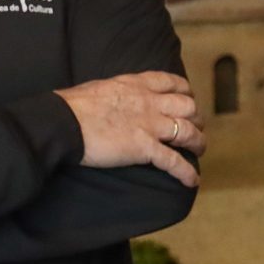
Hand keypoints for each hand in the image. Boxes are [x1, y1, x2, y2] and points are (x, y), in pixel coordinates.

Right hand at [58, 72, 202, 186]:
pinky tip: (193, 180)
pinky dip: (186, 172)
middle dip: (196, 118)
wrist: (63, 122)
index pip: (173, 83)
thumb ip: (117, 93)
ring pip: (188, 132)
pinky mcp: (144, 148)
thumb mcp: (101, 88)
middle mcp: (150, 103)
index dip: (186, 91)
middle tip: (195, 128)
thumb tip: (115, 100)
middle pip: (188, 107)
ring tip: (199, 150)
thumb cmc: (72, 106)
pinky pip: (173, 161)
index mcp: (137, 85)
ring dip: (198, 143)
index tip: (189, 98)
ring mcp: (150, 125)